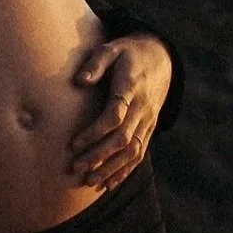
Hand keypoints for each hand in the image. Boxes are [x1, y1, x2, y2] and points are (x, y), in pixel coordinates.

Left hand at [68, 34, 169, 191]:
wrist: (159, 58)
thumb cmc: (126, 54)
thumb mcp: (110, 49)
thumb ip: (95, 63)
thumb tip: (79, 81)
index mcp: (131, 87)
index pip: (115, 115)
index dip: (95, 132)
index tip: (74, 144)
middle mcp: (142, 107)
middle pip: (123, 138)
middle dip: (99, 155)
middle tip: (76, 167)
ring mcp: (148, 119)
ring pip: (133, 150)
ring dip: (111, 168)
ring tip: (89, 181)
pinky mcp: (149, 128)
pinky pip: (140, 153)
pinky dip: (125, 170)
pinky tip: (109, 183)